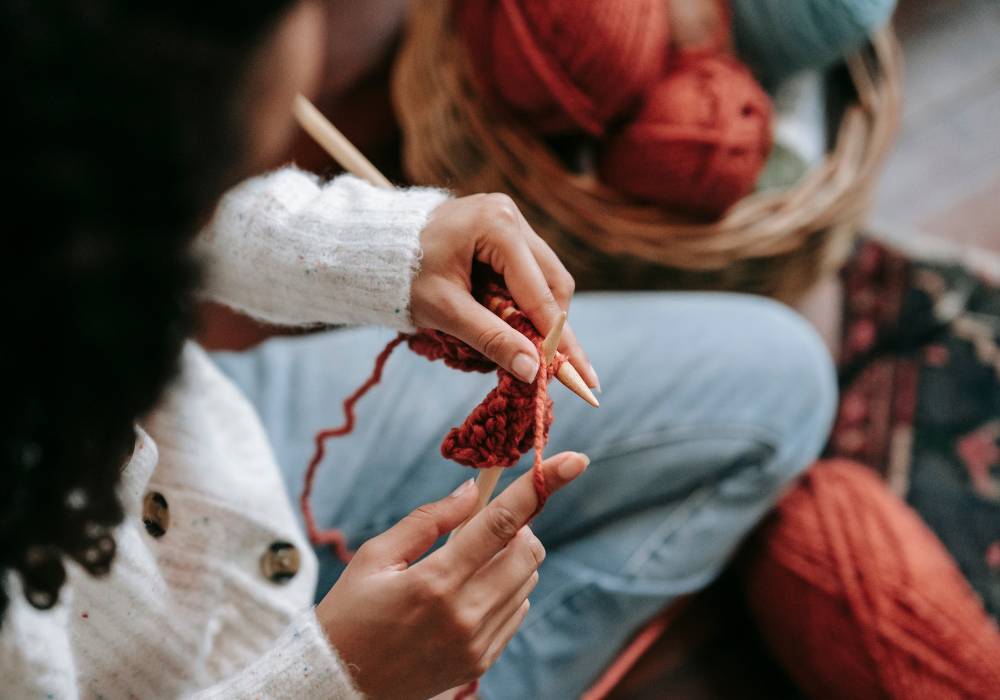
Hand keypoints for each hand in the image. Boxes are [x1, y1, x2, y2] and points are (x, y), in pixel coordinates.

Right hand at [316, 451, 589, 698]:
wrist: (339, 684)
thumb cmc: (350, 613)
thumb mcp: (374, 557)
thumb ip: (429, 520)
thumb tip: (474, 490)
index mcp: (435, 582)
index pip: (501, 523)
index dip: (540, 486)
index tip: (575, 460)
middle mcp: (465, 615)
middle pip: (529, 551)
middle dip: (518, 527)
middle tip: (481, 528)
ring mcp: (477, 643)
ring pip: (528, 579)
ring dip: (511, 558)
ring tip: (466, 564)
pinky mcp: (482, 662)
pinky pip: (518, 610)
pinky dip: (506, 590)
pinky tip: (468, 593)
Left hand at [411, 194, 598, 387]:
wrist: (373, 248)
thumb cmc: (403, 276)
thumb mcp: (445, 311)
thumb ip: (491, 338)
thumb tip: (533, 371)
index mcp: (498, 226)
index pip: (540, 293)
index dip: (560, 339)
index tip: (582, 376)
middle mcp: (510, 215)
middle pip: (554, 283)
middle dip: (553, 328)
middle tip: (557, 370)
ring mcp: (509, 219)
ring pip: (546, 278)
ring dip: (538, 316)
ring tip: (526, 348)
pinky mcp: (503, 230)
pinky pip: (528, 272)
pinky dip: (524, 302)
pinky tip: (512, 324)